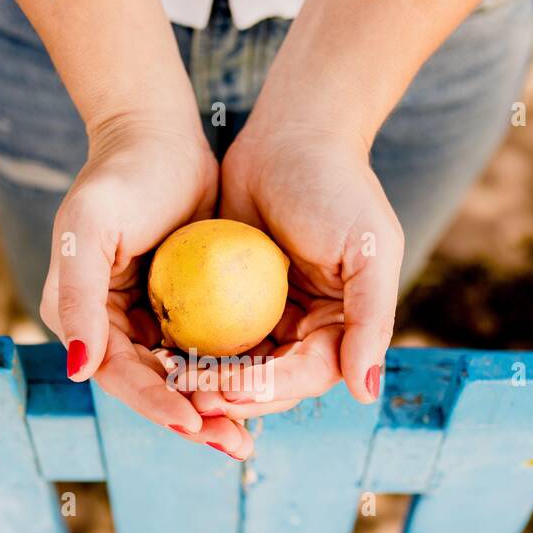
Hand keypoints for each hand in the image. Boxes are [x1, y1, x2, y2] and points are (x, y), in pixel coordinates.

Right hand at [41, 113, 255, 459]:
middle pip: (154, 388)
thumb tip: (75, 368)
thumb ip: (76, 298)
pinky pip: (207, 352)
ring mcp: (146, 320)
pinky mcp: (181, 308)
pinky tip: (264, 393)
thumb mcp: (90, 230)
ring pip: (184, 378)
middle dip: (194, 421)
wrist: (157, 134)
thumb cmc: (121, 177)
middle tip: (235, 448)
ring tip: (250, 437)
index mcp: (78, 319)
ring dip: (216, 409)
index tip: (196, 424)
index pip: (120, 376)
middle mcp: (108, 329)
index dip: (157, 404)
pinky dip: (231, 374)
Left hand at [193, 120, 401, 419]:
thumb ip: (372, 321)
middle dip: (232, 397)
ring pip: (235, 367)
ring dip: (206, 381)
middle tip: (192, 398)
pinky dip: (190, 348)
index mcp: (343, 328)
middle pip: (269, 383)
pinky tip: (161, 354)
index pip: (308, 374)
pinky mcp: (229, 301)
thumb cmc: (337, 186)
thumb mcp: (368, 250)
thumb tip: (366, 393)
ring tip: (174, 384)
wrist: (291, 134)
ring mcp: (266, 317)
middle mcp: (306, 331)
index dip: (270, 390)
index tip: (230, 392)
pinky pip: (208, 335)